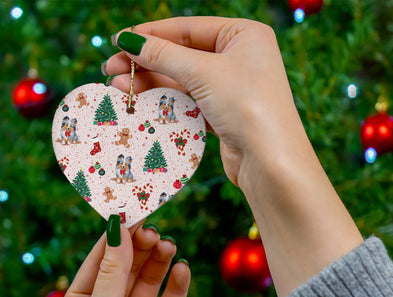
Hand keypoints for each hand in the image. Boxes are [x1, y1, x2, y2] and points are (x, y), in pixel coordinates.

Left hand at [58, 219, 189, 296]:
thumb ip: (112, 271)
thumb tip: (118, 227)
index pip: (101, 259)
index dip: (117, 236)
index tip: (133, 213)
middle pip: (128, 266)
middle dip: (141, 248)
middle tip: (155, 232)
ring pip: (150, 281)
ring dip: (160, 262)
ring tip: (169, 246)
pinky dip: (177, 286)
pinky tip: (182, 270)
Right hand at [104, 17, 301, 185]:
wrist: (269, 161)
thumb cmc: (246, 105)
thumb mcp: (203, 72)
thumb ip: (164, 55)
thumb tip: (129, 40)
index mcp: (244, 35)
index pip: (188, 28)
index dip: (151, 34)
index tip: (119, 40)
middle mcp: (240, 58)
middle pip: (183, 54)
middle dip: (146, 62)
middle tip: (111, 68)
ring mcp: (232, 87)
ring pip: (184, 79)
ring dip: (152, 82)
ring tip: (118, 87)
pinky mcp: (225, 113)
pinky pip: (190, 101)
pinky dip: (167, 101)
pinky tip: (142, 101)